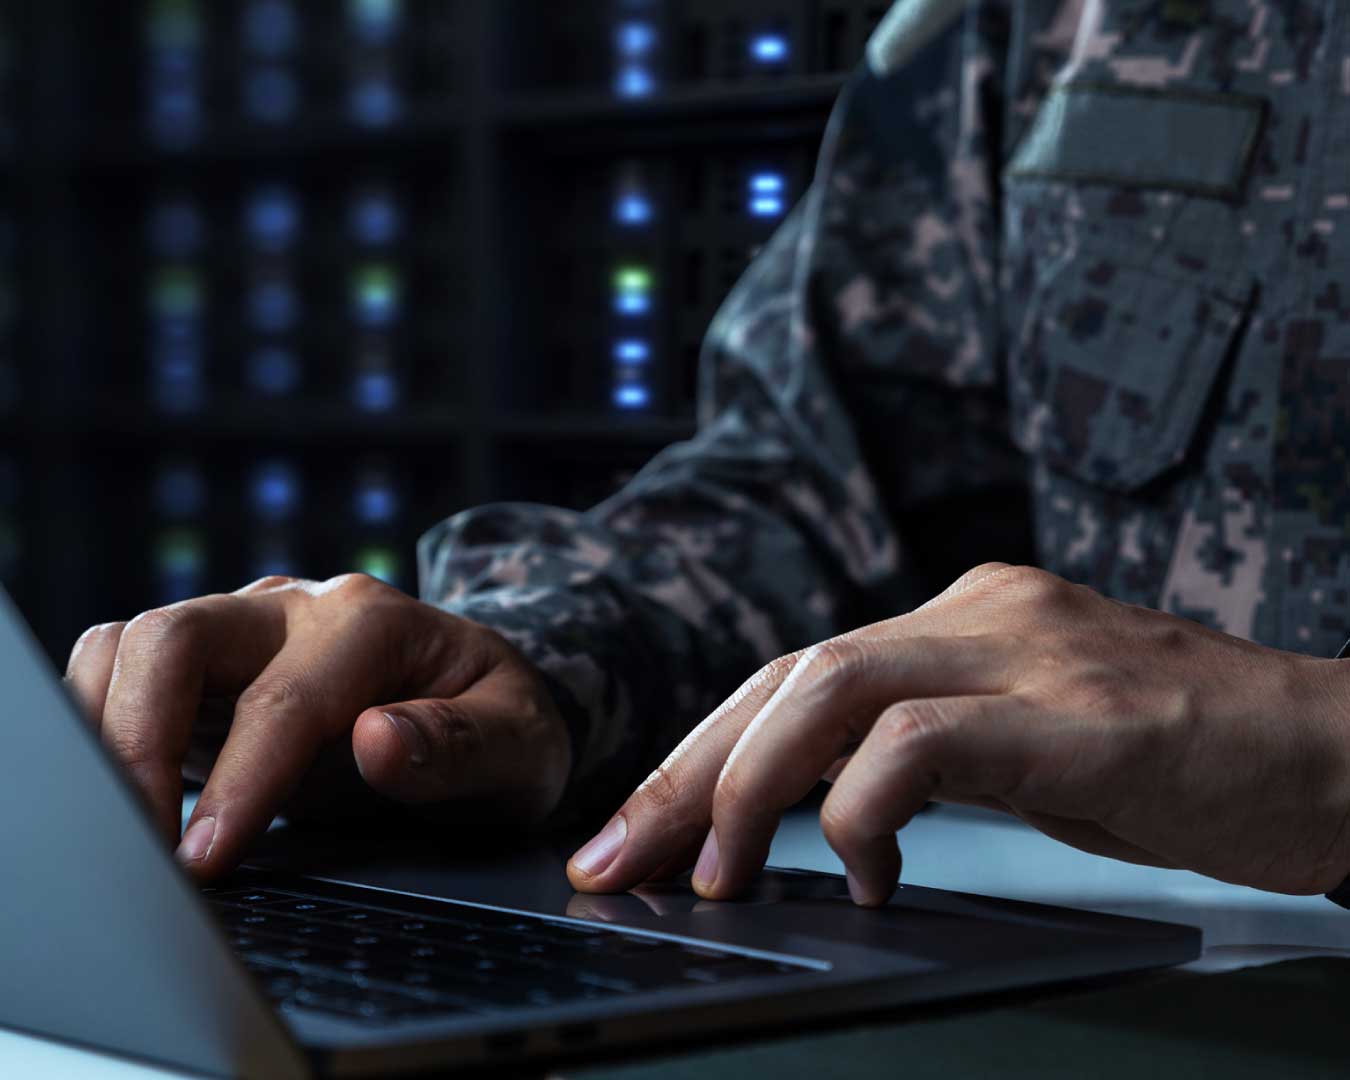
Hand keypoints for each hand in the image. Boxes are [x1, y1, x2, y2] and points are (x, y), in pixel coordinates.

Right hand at [65, 574, 569, 878]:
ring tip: (119, 826)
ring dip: (106, 729)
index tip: (206, 858)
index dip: (241, 782)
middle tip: (139, 847)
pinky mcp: (215, 669)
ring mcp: (248, 632)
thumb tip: (377, 742)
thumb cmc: (504, 726)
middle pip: (176, 637)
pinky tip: (120, 793)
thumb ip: (460, 745)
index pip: (286, 699)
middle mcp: (298, 611)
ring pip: (133, 645)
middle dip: (139, 740)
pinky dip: (103, 723)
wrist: (488, 705)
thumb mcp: (520, 746)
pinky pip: (127, 672)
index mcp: (375, 622)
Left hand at [567, 563, 1349, 903]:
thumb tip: (815, 808)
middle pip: (787, 676)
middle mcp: (982, 613)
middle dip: (685, 771)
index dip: (699, 751)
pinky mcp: (1081, 715)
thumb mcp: (1029, 739)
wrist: (1340, 751)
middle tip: (619, 859)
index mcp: (961, 617)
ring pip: (832, 688)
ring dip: (749, 788)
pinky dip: (866, 809)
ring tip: (718, 875)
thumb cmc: (1183, 759)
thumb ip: (929, 746)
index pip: (793, 674)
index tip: (634, 833)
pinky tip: (869, 874)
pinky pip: (925, 740)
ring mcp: (1030, 653)